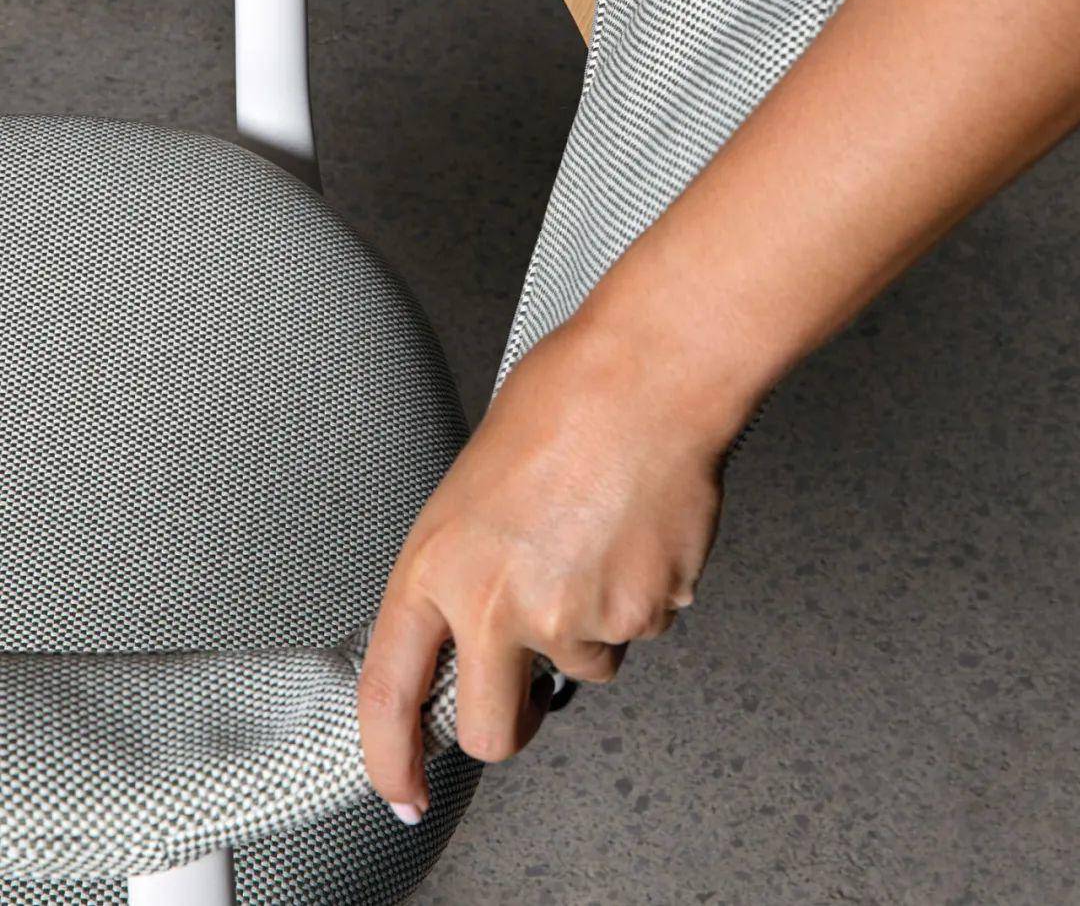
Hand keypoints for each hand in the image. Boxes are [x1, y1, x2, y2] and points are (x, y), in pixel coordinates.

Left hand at [356, 303, 743, 820]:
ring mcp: (572, 616)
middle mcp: (497, 603)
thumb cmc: (564, 402)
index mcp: (438, 562)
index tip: (403, 788)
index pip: (391, 689)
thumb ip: (464, 567)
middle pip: (496, 731)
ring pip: (583, 669)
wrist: (649, 377)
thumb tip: (473, 622)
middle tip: (532, 685)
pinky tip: (635, 533)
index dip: (392, 756)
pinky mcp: (640, 615)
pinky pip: (638, 631)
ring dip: (591, 627)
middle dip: (516, 719)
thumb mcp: (473, 485)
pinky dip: (639, 596)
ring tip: (598, 538)